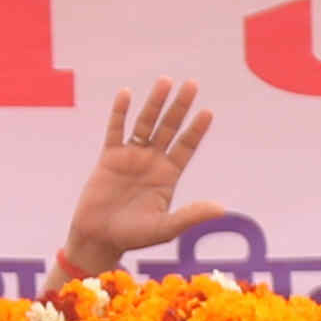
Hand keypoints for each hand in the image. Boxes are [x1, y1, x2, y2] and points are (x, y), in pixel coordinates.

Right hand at [61, 81, 231, 281]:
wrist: (98, 239)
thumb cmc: (132, 237)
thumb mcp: (165, 227)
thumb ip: (190, 216)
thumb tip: (222, 209)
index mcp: (168, 175)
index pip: (186, 146)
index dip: (196, 130)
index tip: (207, 112)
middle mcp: (152, 161)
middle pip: (169, 128)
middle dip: (180, 107)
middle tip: (192, 84)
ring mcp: (131, 157)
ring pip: (145, 124)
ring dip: (155, 103)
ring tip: (165, 81)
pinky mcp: (109, 157)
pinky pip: (116, 130)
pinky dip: (120, 113)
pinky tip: (126, 94)